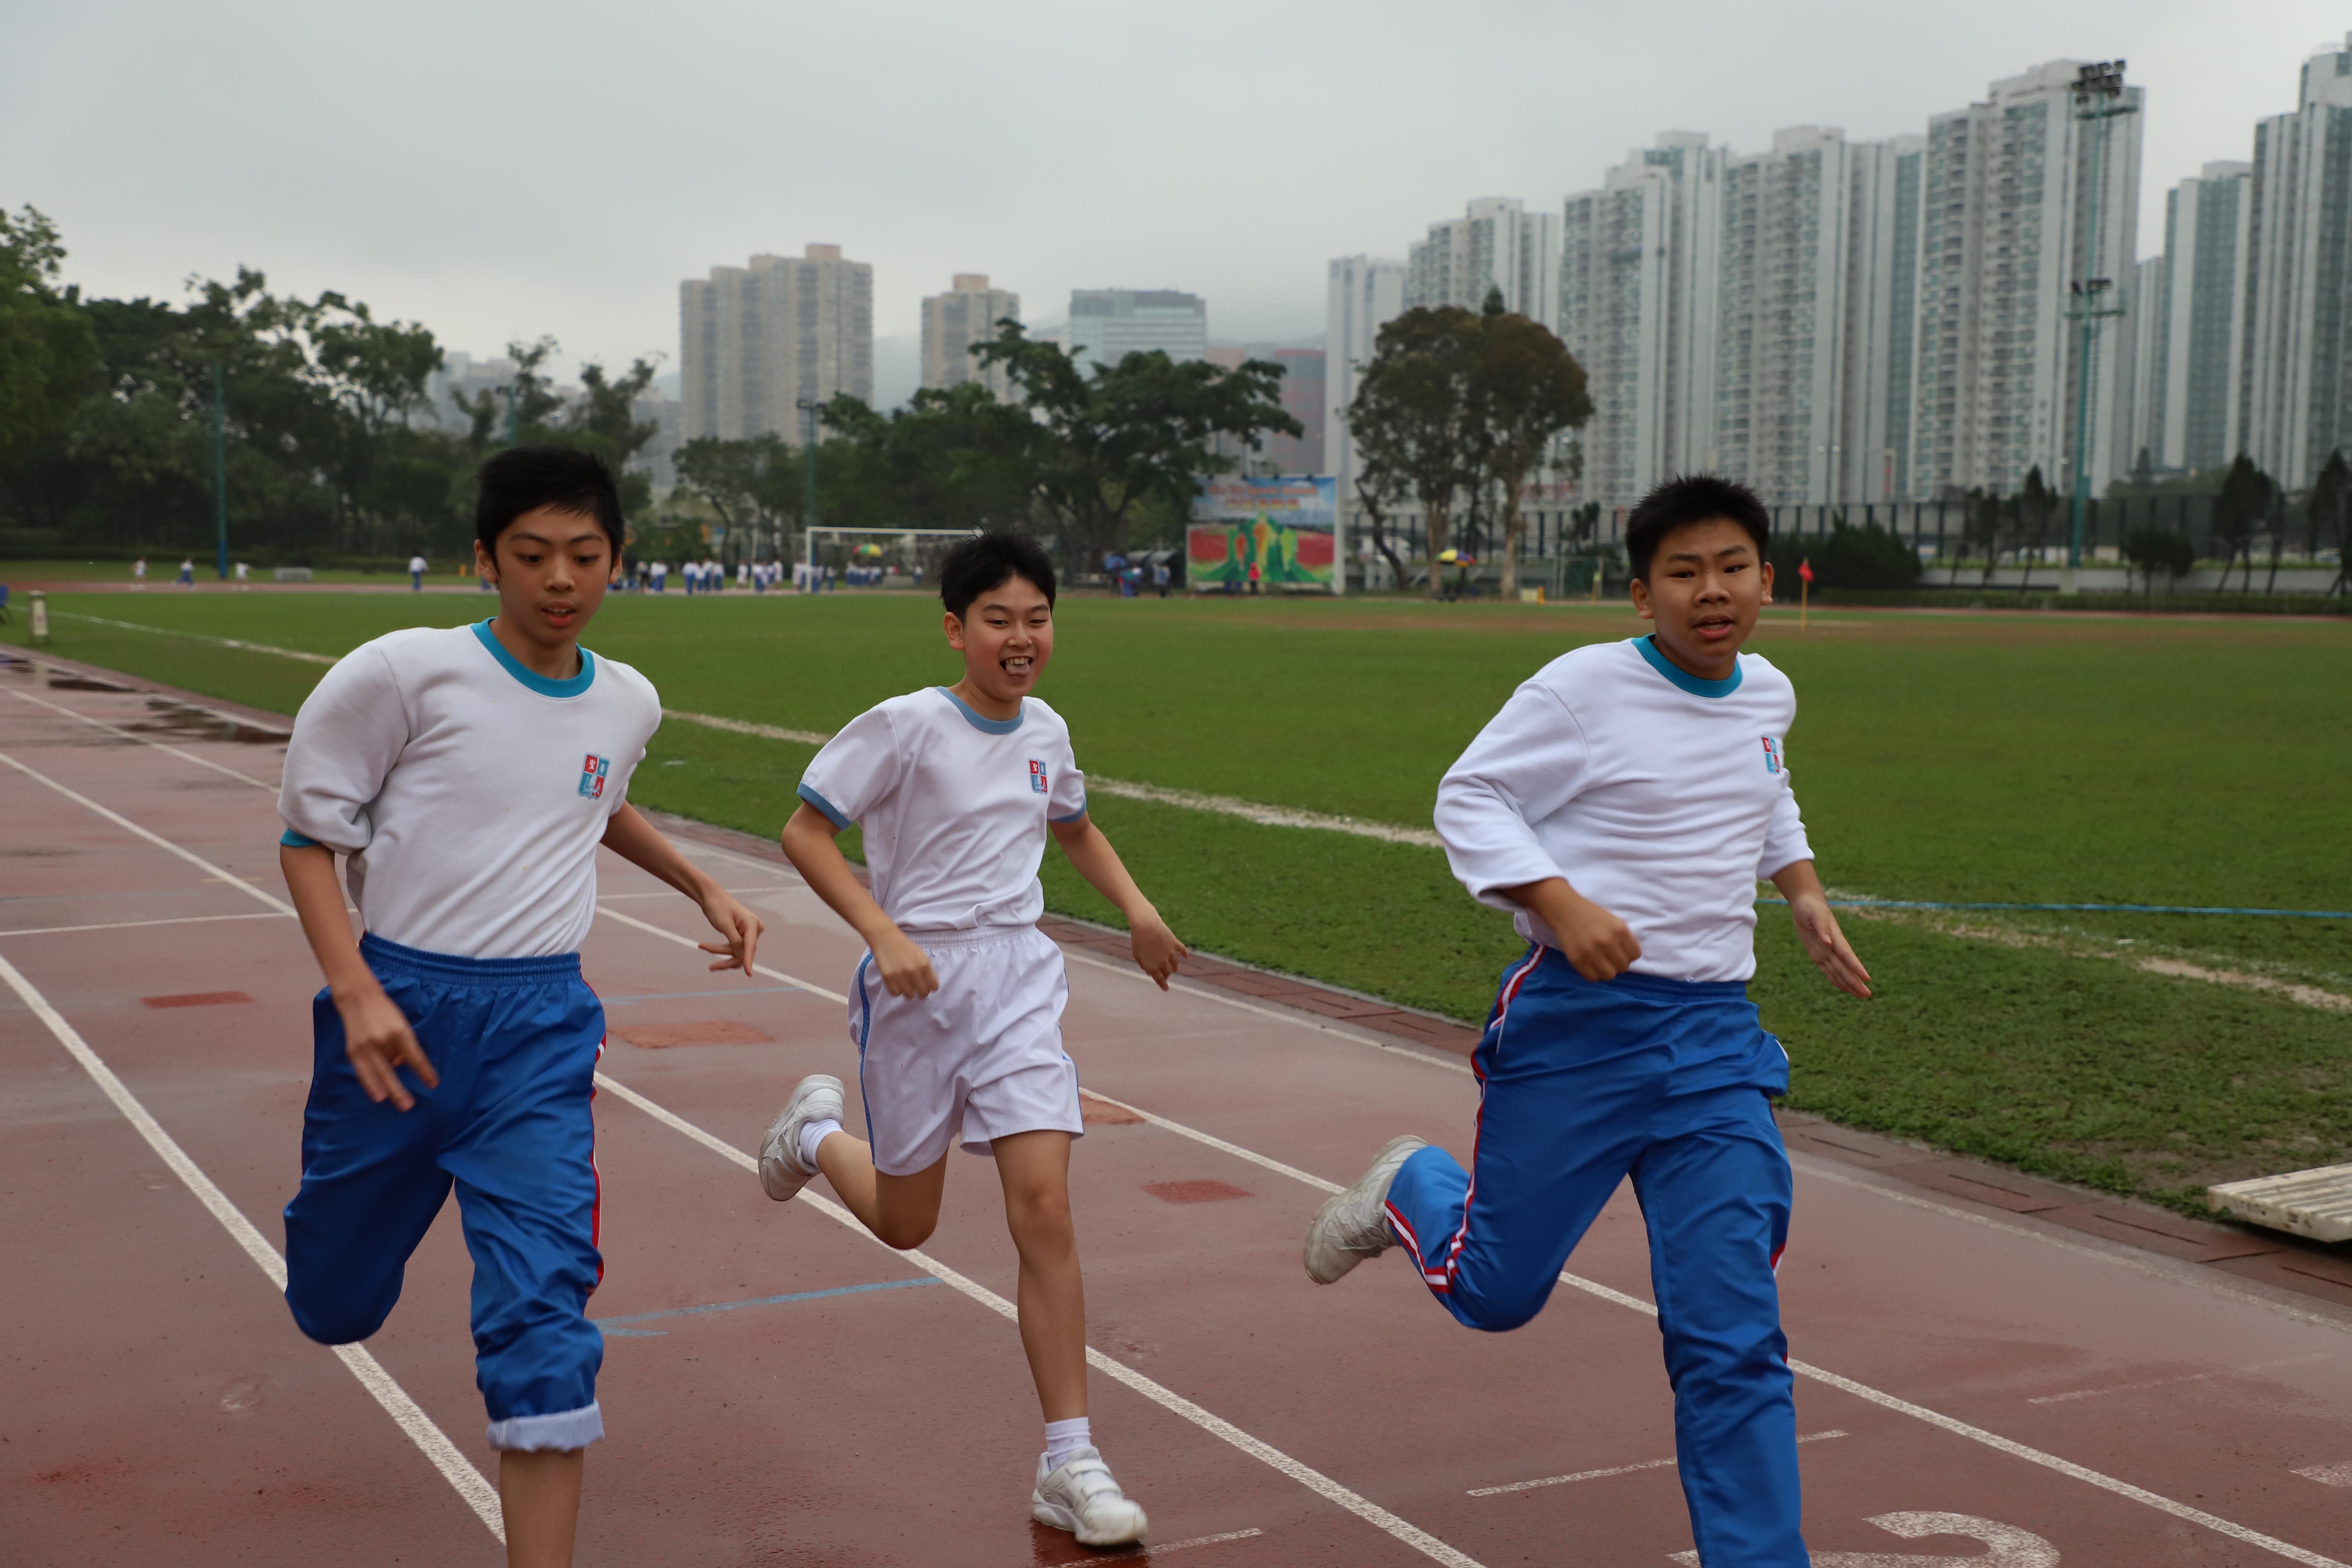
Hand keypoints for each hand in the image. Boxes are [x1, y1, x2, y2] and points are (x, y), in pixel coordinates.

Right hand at [333, 981, 436, 1110]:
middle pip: (392, 1070)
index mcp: (399, 1032)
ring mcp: (365, 1047)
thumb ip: (404, 1046)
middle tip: (410, 1106)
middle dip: (400, 1089)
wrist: (359, 999)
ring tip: (398, 1105)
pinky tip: (377, 1096)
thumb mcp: (401, 1025)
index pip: (414, 1056)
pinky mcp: (353, 1051)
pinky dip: (370, 1085)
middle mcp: (382, 1040)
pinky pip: (363, 1072)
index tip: (433, 1084)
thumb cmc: (386, 1013)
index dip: (424, 1071)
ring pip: (377, 1074)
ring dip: (387, 1091)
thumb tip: (401, 1066)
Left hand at [697, 889, 765, 976]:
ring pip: (737, 953)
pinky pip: (733, 949)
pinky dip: (719, 949)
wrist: (711, 897)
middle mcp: (754, 930)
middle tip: (711, 967)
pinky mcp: (741, 937)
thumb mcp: (724, 924)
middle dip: (725, 957)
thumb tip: (743, 957)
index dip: (748, 961)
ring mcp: (748, 934)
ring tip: (702, 946)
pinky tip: (705, 946)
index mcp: (752, 924)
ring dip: (720, 952)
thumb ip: (734, 941)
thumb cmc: (717, 907)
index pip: (750, 946)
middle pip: (743, 952)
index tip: (749, 974)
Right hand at [871, 927, 938, 998]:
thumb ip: (926, 969)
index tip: (927, 985)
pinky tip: (896, 983)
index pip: (934, 986)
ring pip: (909, 996)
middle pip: (923, 994)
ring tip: (905, 984)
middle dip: (921, 991)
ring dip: (908, 991)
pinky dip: (896, 990)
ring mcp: (900, 976)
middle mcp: (914, 971)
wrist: (886, 938)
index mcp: (925, 964)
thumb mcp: (921, 955)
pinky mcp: (888, 978)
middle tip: (916, 987)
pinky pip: (896, 993)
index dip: (930, 987)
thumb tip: (930, 985)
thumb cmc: (905, 946)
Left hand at [1129, 910, 1187, 989]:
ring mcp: (1170, 953)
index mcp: (1152, 967)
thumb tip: (1149, 972)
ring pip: (1175, 964)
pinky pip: (1182, 951)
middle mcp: (1163, 962)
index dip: (1163, 985)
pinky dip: (1184, 954)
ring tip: (1175, 969)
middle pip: (1167, 972)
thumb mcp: (1136, 954)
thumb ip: (1143, 965)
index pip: (1159, 980)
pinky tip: (1186, 956)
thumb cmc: (1138, 939)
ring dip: (1174, 967)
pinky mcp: (1175, 944)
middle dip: (1167, 975)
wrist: (1146, 925)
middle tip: (1166, 976)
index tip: (1166, 989)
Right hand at [1549, 890, 1641, 981]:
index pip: (1635, 955)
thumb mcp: (1615, 922)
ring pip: (1610, 975)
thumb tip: (1628, 959)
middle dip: (1618, 963)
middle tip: (1609, 956)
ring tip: (1600, 962)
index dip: (1629, 954)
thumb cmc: (1592, 916)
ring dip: (1606, 971)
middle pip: (1623, 967)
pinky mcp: (1577, 960)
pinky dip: (1593, 974)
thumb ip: (1624, 940)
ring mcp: (1591, 952)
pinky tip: (1590, 964)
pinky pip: (1593, 978)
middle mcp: (1607, 942)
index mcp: (1620, 930)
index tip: (1620, 951)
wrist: (1566, 910)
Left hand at [1788, 894, 1871, 998]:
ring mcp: (1826, 952)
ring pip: (1838, 972)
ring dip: (1848, 984)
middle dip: (1856, 981)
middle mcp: (1833, 948)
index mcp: (1835, 938)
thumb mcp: (1814, 914)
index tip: (1867, 978)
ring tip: (1860, 996)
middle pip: (1845, 968)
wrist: (1806, 904)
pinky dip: (1835, 980)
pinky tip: (1844, 988)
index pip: (1847, 955)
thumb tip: (1828, 942)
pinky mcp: (1818, 954)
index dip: (1856, 967)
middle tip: (1868, 995)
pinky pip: (1828, 970)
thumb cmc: (1811, 908)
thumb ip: (1822, 928)